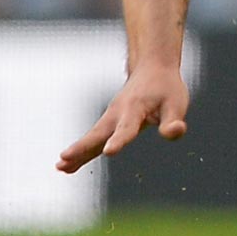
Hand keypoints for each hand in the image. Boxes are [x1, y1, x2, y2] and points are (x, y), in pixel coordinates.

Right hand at [57, 64, 189, 172]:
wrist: (153, 68)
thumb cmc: (166, 88)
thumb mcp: (176, 103)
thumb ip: (174, 121)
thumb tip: (175, 132)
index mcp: (135, 108)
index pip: (127, 127)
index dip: (119, 140)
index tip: (109, 151)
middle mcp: (118, 112)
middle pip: (99, 133)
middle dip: (82, 147)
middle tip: (65, 158)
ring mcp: (110, 117)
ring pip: (92, 137)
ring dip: (77, 152)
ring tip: (60, 166)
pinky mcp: (108, 123)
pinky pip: (93, 139)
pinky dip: (80, 152)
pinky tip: (66, 167)